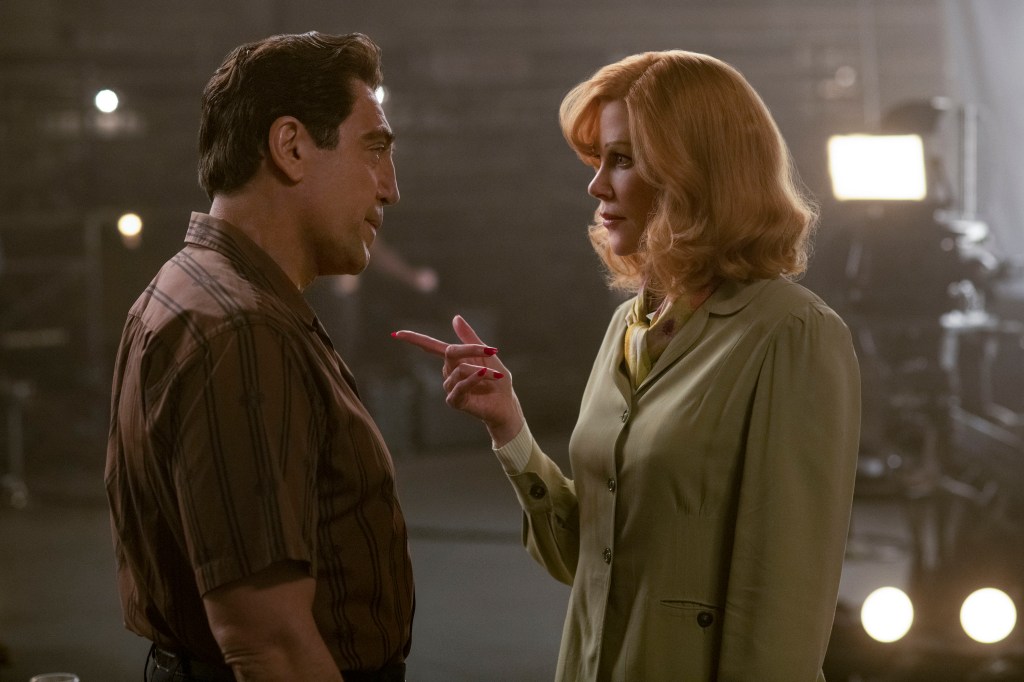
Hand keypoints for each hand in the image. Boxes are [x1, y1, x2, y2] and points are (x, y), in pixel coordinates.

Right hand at [392, 315, 524, 446]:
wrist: (506, 403)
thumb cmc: (497, 379)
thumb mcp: (486, 355)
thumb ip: (470, 338)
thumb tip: (455, 318)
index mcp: (454, 359)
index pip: (430, 347)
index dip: (413, 339)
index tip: (396, 334)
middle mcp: (448, 372)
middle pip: (450, 352)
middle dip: (471, 349)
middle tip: (492, 351)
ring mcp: (450, 387)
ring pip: (458, 370)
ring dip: (481, 371)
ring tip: (496, 375)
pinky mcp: (454, 402)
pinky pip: (459, 387)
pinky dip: (472, 380)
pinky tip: (484, 376)